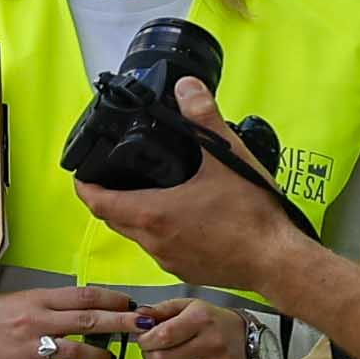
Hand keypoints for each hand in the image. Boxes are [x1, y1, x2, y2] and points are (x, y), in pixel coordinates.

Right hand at [0, 287, 135, 358]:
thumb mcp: (20, 299)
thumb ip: (51, 304)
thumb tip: (88, 307)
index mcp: (38, 299)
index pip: (84, 295)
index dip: (112, 298)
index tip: (133, 302)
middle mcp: (36, 320)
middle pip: (88, 319)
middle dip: (121, 322)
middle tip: (145, 325)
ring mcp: (29, 347)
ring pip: (75, 351)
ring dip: (100, 356)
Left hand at [60, 286, 252, 358]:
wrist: (249, 340)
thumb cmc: (213, 322)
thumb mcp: (189, 307)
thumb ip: (161, 310)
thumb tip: (138, 317)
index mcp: (201, 319)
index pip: (162, 336)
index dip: (146, 341)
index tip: (145, 341)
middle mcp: (212, 344)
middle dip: (150, 357)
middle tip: (154, 352)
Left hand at [67, 81, 312, 295]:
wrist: (278, 261)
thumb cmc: (252, 216)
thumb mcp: (227, 158)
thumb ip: (204, 118)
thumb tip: (188, 88)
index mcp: (153, 213)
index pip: (97, 202)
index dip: (84, 186)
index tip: (81, 173)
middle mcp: (153, 240)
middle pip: (112, 218)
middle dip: (107, 198)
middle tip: (114, 177)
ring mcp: (168, 259)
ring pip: (135, 235)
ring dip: (133, 215)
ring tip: (148, 191)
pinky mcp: (185, 270)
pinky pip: (159, 249)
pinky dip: (158, 232)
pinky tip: (179, 217)